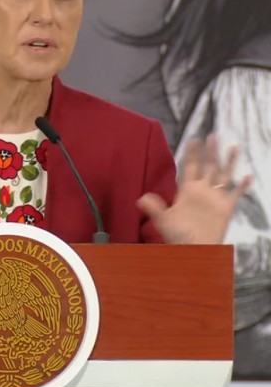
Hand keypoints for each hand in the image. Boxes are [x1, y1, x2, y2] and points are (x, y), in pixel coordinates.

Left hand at [136, 135, 251, 243]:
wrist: (192, 250)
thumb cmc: (176, 236)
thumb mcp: (163, 220)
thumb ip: (154, 208)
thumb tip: (140, 198)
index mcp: (187, 191)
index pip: (190, 167)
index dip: (192, 154)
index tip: (193, 139)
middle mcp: (202, 191)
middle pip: (208, 167)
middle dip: (211, 152)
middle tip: (213, 136)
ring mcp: (215, 199)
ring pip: (224, 176)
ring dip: (228, 163)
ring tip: (234, 148)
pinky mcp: (226, 209)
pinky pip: (236, 195)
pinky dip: (242, 186)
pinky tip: (247, 176)